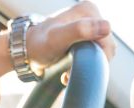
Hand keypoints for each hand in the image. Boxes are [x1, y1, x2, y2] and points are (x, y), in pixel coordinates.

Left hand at [0, 1, 115, 78]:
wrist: (26, 50)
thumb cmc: (39, 44)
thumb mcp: (57, 38)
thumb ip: (79, 30)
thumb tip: (106, 27)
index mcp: (89, 11)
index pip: (107, 39)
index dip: (96, 58)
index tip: (77, 67)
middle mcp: (91, 15)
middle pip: (106, 47)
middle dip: (91, 63)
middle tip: (70, 72)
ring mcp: (89, 26)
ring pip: (101, 53)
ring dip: (87, 66)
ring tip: (68, 72)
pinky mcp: (85, 36)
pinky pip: (94, 54)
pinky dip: (84, 65)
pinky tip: (69, 70)